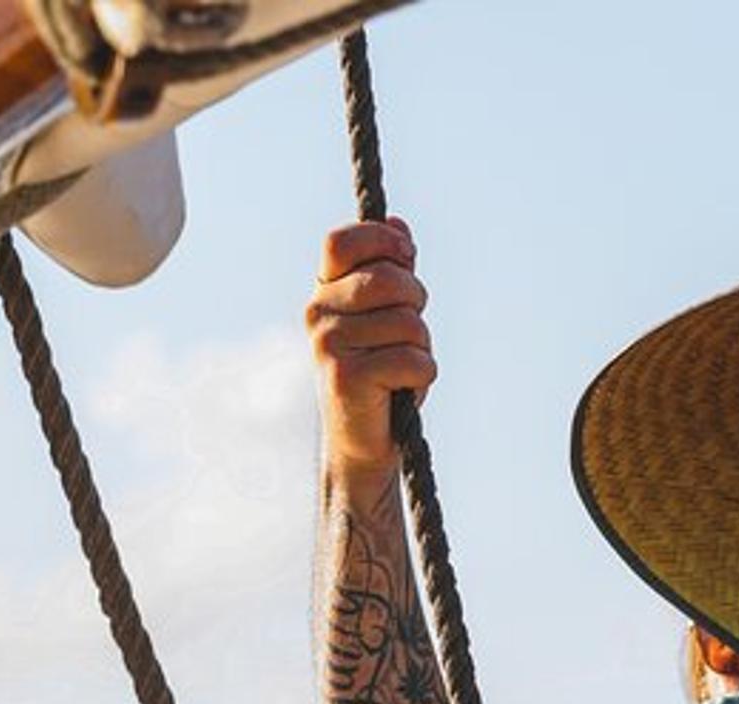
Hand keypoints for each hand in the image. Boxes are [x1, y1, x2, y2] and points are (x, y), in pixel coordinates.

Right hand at [304, 217, 434, 474]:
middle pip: (389, 279)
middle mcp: (317, 313)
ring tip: (400, 369)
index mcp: (323, 291)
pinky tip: (401, 390)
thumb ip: (390, 269)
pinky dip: (421, 377)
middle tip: (409, 333)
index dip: (382, 242)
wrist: (362, 444)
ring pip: (408, 323)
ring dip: (421, 347)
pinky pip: (412, 359)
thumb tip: (397, 224)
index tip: (405, 258)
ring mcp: (329, 345)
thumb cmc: (380, 375)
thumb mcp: (387, 315)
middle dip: (416, 303)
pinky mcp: (347, 378)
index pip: (342, 242)